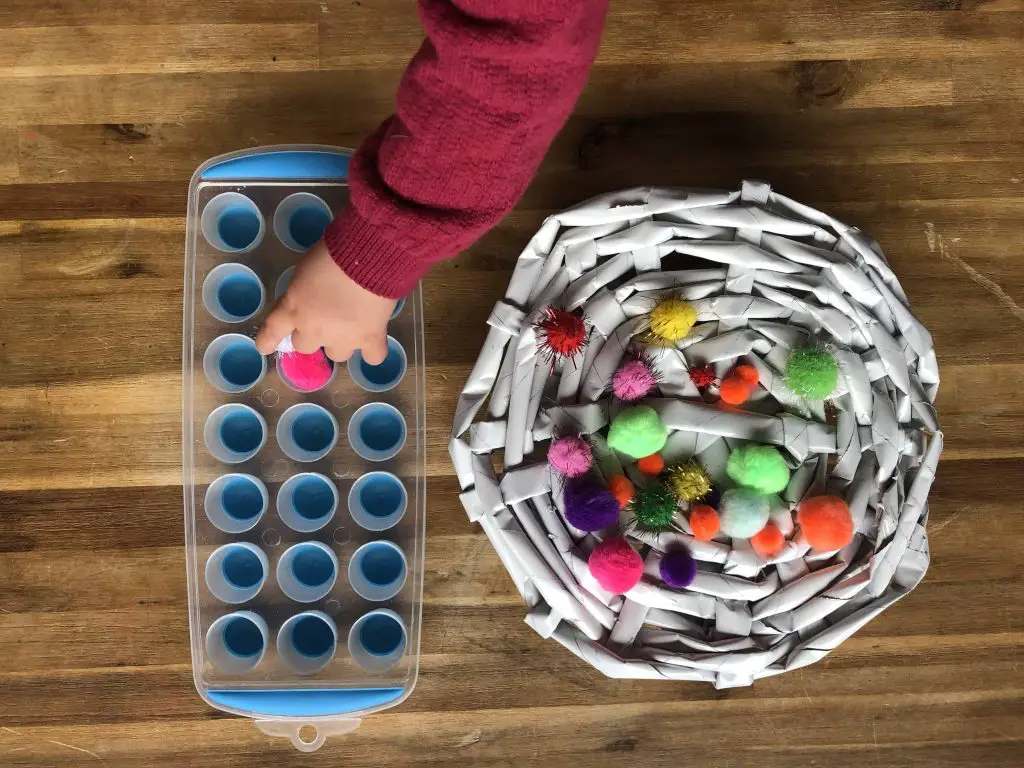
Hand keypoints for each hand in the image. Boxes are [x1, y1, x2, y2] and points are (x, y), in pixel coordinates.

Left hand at [255, 240, 395, 363]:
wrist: (368, 256)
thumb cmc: (333, 252)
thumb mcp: (305, 269)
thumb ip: (303, 291)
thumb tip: (312, 298)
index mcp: (293, 308)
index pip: (273, 329)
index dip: (268, 340)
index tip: (264, 347)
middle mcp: (314, 329)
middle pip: (305, 346)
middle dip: (314, 334)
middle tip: (327, 318)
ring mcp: (343, 338)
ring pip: (337, 354)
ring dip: (341, 342)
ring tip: (353, 325)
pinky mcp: (371, 340)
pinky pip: (372, 357)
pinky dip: (373, 350)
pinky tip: (374, 340)